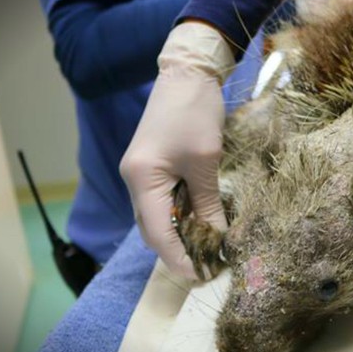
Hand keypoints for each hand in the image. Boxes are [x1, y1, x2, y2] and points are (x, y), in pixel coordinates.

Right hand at [120, 21, 233, 278]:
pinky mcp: (151, 167)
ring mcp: (140, 173)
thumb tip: (218, 237)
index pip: (156, 232)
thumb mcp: (206, 161)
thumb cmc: (195, 113)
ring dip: (178, 235)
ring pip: (156, 217)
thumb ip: (207, 202)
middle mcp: (134, 180)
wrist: (187, 73)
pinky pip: (162, 201)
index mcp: (142, 179)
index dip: (177, 258)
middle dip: (177, 251)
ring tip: (206, 252)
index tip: (198, 278)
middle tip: (206, 269)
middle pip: (151, 228)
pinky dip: (178, 216)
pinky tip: (200, 224)